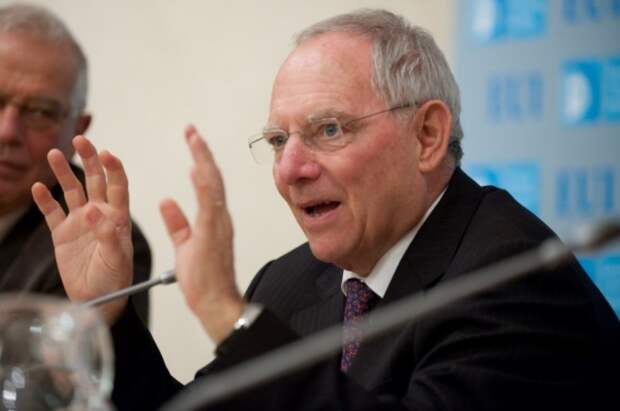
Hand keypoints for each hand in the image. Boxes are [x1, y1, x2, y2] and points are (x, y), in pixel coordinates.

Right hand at [31, 136, 132, 323]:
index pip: (118, 185)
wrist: (98, 300)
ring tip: (55, 154)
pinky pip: (52, 212)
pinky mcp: (62, 234)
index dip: (114, 168)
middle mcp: (99, 214)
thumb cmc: (115, 279)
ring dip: (64, 172)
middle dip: (90, 159)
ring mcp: (79, 222)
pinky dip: (44, 200)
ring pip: (71, 190)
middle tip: (81, 140)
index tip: (107, 153)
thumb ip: (106, 234)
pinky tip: (38, 188)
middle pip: (95, 180)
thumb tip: (90, 211)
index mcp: (118, 216)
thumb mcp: (117, 258)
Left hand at [160, 126, 242, 343]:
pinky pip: (209, 205)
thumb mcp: (185, 246)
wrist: (217, 304)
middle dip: (202, 152)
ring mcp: (218, 226)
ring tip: (194, 138)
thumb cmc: (205, 281)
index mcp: (213, 220)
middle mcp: (220, 218)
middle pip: (212, 178)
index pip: (207, 184)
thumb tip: (166, 202)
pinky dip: (203, 186)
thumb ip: (177, 223)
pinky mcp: (212, 236)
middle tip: (191, 131)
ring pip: (213, 185)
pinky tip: (195, 169)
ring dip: (203, 160)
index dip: (200, 160)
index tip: (192, 141)